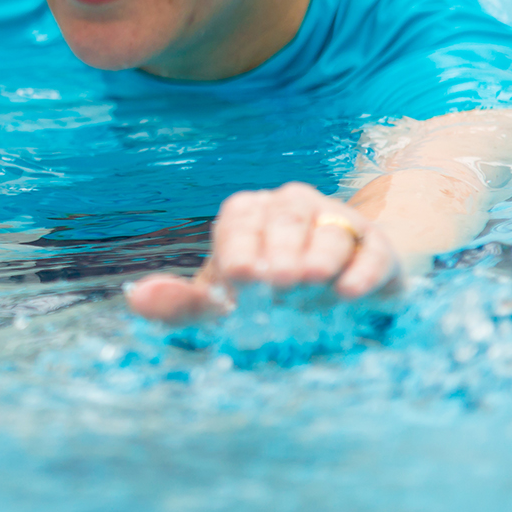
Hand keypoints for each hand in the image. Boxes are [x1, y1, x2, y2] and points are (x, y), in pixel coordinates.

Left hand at [125, 182, 401, 323]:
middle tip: (279, 284)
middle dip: (281, 251)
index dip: (239, 248)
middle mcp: (291, 205)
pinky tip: (347, 293)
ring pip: (331, 232)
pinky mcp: (376, 246)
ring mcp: (337, 221)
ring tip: (309, 286)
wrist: (332, 299)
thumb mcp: (221, 305)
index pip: (240, 220)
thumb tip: (135, 297)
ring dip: (319, 260)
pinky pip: (372, 252)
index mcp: (247, 213)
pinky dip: (361, 273)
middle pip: (287, 218)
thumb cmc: (264, 298)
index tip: (240, 279)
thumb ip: (180, 303)